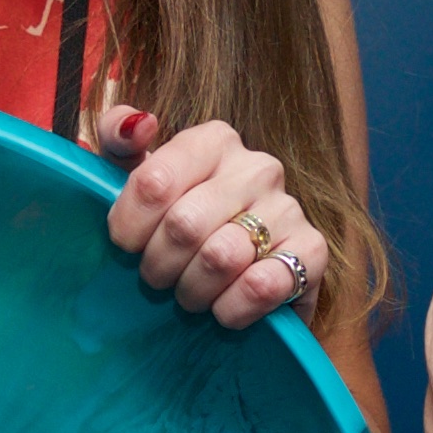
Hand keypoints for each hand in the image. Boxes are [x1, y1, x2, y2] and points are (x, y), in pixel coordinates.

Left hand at [96, 108, 326, 333]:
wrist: (237, 274)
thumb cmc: (176, 220)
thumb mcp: (137, 176)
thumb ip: (119, 138)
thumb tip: (138, 124)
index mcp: (213, 141)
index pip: (154, 182)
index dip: (129, 227)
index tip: (127, 246)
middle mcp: (257, 167)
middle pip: (184, 226)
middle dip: (159, 266)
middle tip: (158, 278)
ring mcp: (289, 207)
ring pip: (220, 257)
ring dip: (192, 291)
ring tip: (190, 293)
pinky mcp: (313, 251)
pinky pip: (262, 285)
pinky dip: (232, 308)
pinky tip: (223, 309)